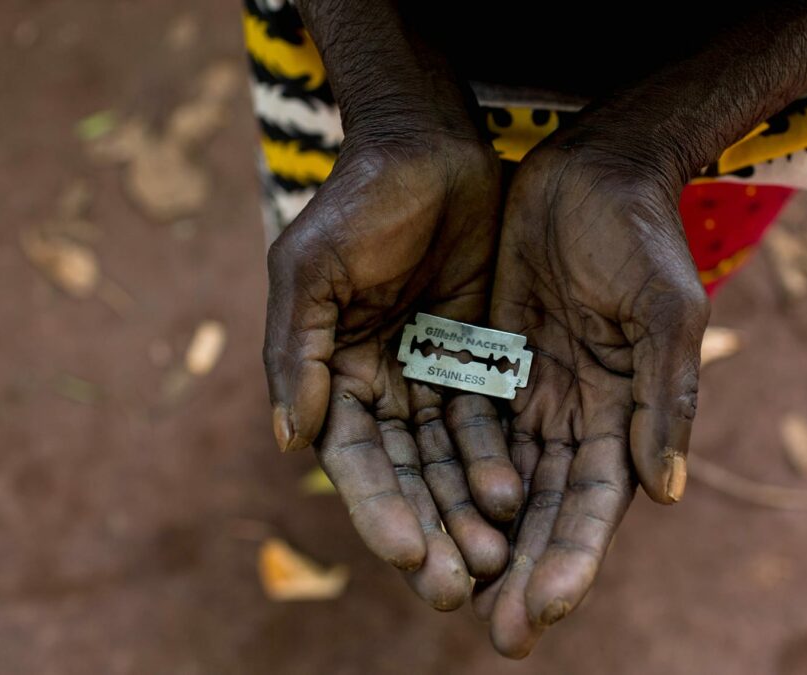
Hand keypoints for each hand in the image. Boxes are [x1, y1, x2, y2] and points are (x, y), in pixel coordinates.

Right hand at [263, 130, 522, 609]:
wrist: (428, 148)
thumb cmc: (358, 201)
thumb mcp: (311, 267)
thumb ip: (296, 351)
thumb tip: (289, 441)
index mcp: (332, 374)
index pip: (355, 459)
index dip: (377, 509)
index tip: (406, 556)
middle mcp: (381, 387)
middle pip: (404, 475)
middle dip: (427, 530)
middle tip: (454, 588)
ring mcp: (432, 376)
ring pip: (449, 461)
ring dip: (465, 511)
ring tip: (493, 560)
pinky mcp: (480, 360)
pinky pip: (490, 422)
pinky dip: (498, 462)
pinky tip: (516, 499)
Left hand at [479, 143, 708, 656]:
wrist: (592, 171)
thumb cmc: (640, 236)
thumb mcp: (664, 310)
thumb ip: (668, 398)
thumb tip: (667, 494)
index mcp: (624, 414)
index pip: (595, 503)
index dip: (572, 558)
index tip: (543, 610)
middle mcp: (576, 416)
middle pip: (545, 510)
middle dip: (524, 571)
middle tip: (498, 635)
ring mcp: (530, 393)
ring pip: (500, 481)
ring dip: (480, 538)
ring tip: (451, 594)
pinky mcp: (489, 363)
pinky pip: (464, 429)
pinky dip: (448, 474)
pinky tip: (425, 516)